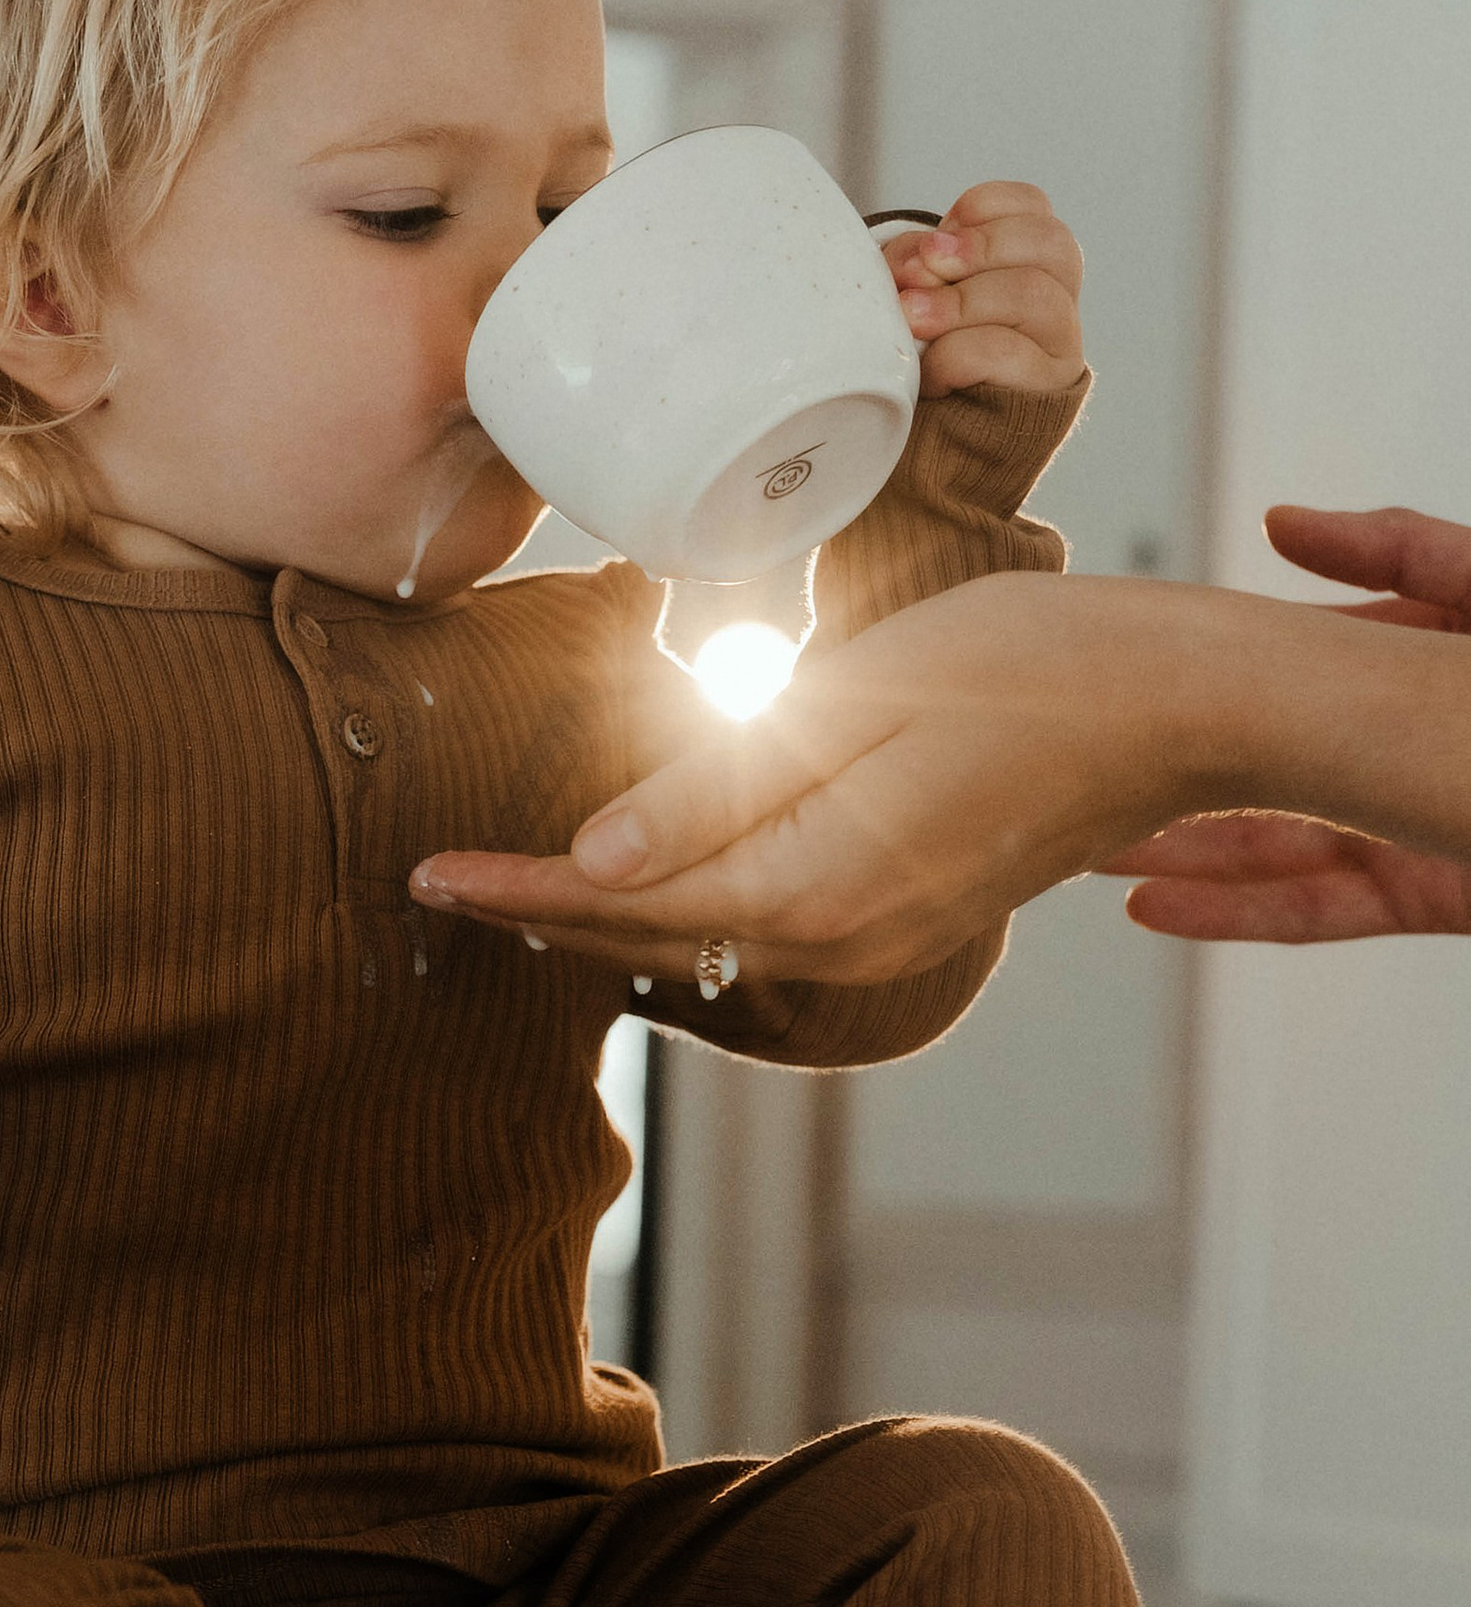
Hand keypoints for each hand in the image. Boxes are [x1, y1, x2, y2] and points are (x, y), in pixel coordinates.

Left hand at [413, 570, 1170, 982]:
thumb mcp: (861, 697)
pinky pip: (764, 928)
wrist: (1180, 707)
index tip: (425, 875)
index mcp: (814, 886)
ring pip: (704, 941)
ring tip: (514, 888)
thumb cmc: (1035, 665)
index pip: (621, 900)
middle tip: (437, 886)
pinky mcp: (909, 912)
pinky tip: (650, 883)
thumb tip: (599, 856)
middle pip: (648, 938)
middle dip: (537, 912)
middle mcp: (840, 937)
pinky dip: (685, 912)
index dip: (513, 885)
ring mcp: (881, 938)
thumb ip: (720, 782)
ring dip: (605, 918)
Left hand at [881, 179, 1085, 397]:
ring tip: (911, 317)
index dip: (984, 209)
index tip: (935, 237)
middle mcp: (1059, 297)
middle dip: (981, 247)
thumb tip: (924, 259)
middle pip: (1051, 243)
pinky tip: (929, 372)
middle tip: (927, 263)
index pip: (1033, 207)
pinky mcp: (1048, 391)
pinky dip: (958, 354)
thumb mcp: (914, 296)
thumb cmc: (922, 361)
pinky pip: (1009, 353)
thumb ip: (918, 265)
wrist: (930, 452)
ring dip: (962, 300)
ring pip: (1034, 294)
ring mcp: (1061, 344)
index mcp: (1032, 262)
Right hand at [1100, 504, 1470, 938]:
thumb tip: (1276, 522)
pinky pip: (1315, 911)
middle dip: (1165, 768)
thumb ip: (1395, 547)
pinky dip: (1231, 913)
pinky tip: (1150, 903)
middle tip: (1071, 764)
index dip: (1209, 662)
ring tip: (1081, 846)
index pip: (1293, 659)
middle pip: (1261, 761)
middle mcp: (1396, 748)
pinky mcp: (1424, 898)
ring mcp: (1407, 826)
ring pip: (1270, 844)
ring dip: (1173, 850)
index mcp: (1411, 667)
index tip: (1118, 659)